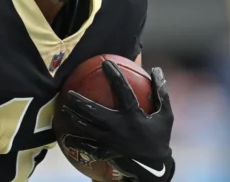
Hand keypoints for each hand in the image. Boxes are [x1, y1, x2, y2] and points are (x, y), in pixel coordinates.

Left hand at [61, 60, 174, 180]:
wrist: (154, 166)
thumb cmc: (160, 136)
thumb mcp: (166, 114)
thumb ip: (160, 92)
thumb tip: (157, 69)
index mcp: (133, 115)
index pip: (123, 90)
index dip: (115, 75)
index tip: (106, 62)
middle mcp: (119, 127)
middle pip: (95, 112)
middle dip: (81, 102)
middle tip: (69, 92)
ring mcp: (110, 141)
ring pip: (87, 128)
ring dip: (74, 118)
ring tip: (63, 109)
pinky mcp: (105, 152)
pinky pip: (87, 146)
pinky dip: (76, 141)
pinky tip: (66, 136)